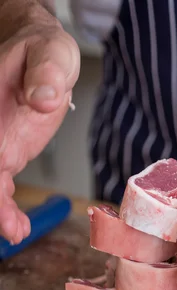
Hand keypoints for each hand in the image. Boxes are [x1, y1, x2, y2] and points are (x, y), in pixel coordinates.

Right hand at [0, 16, 79, 243]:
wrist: (43, 58)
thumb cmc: (44, 52)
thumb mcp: (51, 53)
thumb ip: (46, 73)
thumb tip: (44, 98)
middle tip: (9, 225)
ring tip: (16, 230)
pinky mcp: (4, 157)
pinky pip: (0, 188)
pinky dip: (6, 209)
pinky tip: (17, 227)